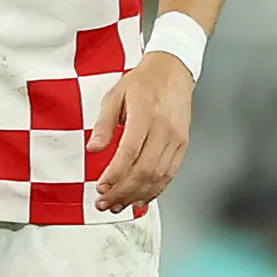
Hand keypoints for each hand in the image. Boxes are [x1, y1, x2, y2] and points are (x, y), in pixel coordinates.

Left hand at [88, 53, 194, 210]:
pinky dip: (154, 190)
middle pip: (144, 170)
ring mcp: (176, 138)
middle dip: (122, 191)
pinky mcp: (183, 145)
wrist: (173, 71)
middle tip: (104, 202)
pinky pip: (170, 174)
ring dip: (136, 195)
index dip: (115, 174)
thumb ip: (104, 123)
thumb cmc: (143, 82)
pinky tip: (140, 198)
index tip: (101, 186)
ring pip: (158, 176)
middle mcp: (164, 128)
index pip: (130, 151)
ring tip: (118, 205)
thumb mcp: (115, 95)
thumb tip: (93, 148)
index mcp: (145, 113)